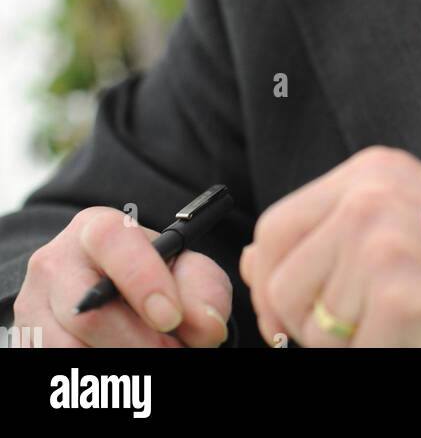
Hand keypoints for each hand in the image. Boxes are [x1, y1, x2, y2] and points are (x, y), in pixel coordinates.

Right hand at [13, 206, 232, 347]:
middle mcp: (55, 263)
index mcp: (97, 229)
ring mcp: (33, 306)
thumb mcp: (181, 269)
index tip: (171, 316)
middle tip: (173, 351)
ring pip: (71, 350)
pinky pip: (59, 366)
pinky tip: (120, 367)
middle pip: (89, 313)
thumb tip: (208, 325)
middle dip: (139, 343)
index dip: (142, 278)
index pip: (112, 241)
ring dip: (119, 364)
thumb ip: (203, 289)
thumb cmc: (149, 275)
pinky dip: (96, 378)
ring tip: (151, 356)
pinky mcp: (26, 341)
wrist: (102, 292)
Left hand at [239, 145, 420, 347]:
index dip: (273, 282)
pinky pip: (356, 358)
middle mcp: (367, 199)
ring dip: (352, 348)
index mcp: (367, 173)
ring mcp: (383, 247)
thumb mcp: (406, 214)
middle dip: (305, 328)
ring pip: (315, 331)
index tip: (292, 316)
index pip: (273, 229)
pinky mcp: (403, 300)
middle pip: (282, 284)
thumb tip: (255, 264)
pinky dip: (384, 361)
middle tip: (355, 336)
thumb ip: (333, 233)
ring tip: (407, 328)